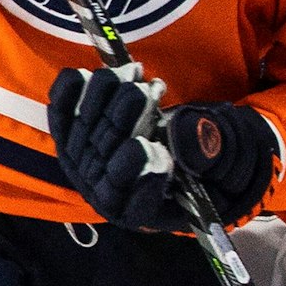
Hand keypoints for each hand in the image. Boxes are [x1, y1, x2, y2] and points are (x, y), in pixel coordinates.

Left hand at [47, 65, 277, 232]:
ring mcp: (87, 167)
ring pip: (82, 132)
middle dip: (124, 121)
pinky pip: (62, 115)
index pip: (136, 204)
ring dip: (104, 97)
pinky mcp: (74, 139)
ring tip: (134, 73)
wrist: (189, 147)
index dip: (139, 175)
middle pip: (105, 161)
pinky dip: (70, 92)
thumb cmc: (210, 162)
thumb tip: (181, 136)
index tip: (151, 147)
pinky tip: (86, 74)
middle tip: (147, 91)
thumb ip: (206, 151)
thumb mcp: (223, 162)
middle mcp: (110, 194)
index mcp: (148, 212)